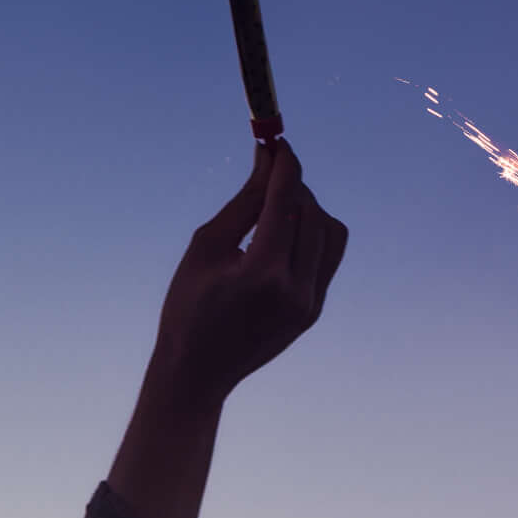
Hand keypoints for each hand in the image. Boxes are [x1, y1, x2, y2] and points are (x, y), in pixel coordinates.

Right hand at [146, 141, 347, 402]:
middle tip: (269, 174)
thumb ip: (244, 201)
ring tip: (276, 209)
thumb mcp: (206, 246)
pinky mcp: (314, 310)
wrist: (196, 373)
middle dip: (293, 186)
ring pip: (330, 232)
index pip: (286, 201)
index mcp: (261, 273)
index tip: (277, 143)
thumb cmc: (187, 306)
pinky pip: (328, 256)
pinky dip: (312, 235)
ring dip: (309, 209)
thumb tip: (268, 159)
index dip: (284, 166)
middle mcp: (294, 289)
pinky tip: (283, 235)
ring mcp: (310, 303)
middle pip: (311, 212)